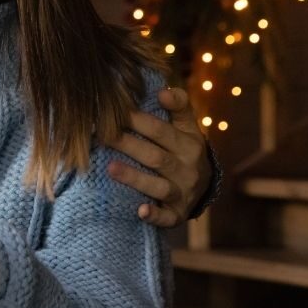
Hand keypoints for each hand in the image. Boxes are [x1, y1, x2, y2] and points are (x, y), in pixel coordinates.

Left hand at [106, 87, 211, 227]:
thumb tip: (163, 90)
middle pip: (155, 156)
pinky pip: (166, 217)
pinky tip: (140, 210)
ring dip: (135, 178)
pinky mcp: (177, 214)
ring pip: (158, 186)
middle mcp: (187, 168)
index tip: (116, 110)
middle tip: (102, 135)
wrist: (205, 186)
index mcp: (189, 143)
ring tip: (111, 168)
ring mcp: (183, 192)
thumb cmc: (184, 149)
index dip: (138, 120)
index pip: (160, 130)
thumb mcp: (187, 127)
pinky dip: (154, 214)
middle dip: (128, 145)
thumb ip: (178, 106)